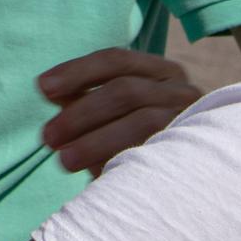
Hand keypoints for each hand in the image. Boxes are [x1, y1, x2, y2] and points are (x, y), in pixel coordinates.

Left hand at [38, 47, 202, 173]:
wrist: (190, 181)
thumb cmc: (139, 138)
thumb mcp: (111, 113)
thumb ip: (84, 98)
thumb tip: (49, 90)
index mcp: (159, 71)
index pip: (116, 59)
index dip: (77, 71)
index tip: (42, 88)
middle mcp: (181, 90)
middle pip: (125, 90)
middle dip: (80, 113)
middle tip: (47, 136)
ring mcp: (194, 120)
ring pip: (143, 121)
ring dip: (96, 141)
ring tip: (64, 160)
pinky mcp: (198, 152)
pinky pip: (158, 154)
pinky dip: (125, 159)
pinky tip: (99, 172)